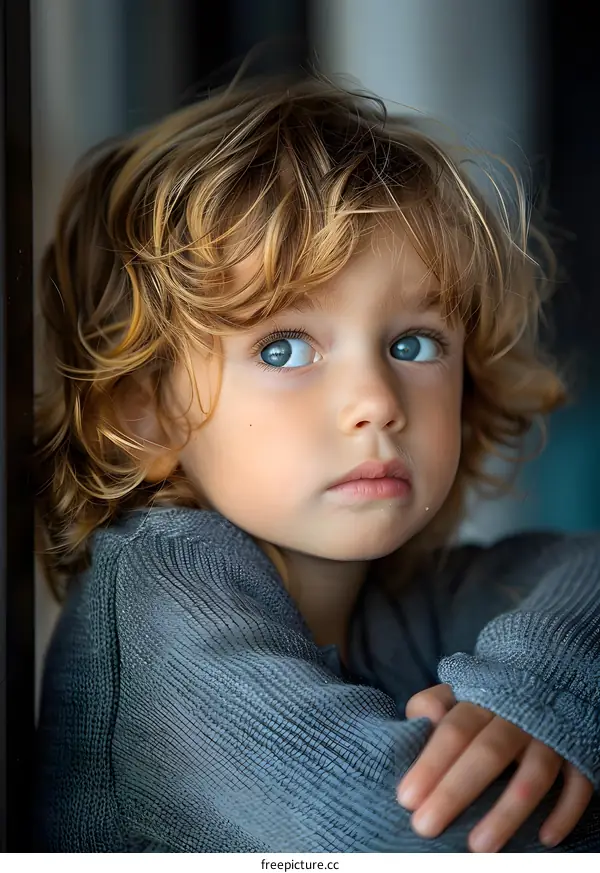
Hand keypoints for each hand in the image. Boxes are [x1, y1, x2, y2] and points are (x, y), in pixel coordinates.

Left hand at [397, 684, 593, 852]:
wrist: (545, 676)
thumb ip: (432, 704)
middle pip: (487, 753)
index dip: (430, 764)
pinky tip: (546, 839)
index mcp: (483, 699)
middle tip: (425, 827)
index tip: (406, 799)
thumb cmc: (488, 700)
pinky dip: (564, 812)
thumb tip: (421, 722)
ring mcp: (551, 735)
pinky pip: (579, 785)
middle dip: (455, 791)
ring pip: (534, 774)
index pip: (454, 730)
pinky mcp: (579, 753)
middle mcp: (518, 716)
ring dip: (507, 812)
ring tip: (477, 847)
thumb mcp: (457, 692)